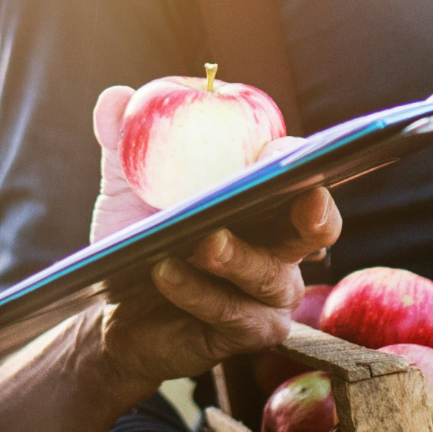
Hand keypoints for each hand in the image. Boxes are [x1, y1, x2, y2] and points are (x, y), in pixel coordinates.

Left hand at [77, 83, 339, 406]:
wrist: (115, 307)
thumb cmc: (141, 235)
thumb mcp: (128, 186)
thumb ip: (125, 141)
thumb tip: (116, 99)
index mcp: (265, 197)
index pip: (303, 172)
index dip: (306, 160)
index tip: (286, 150)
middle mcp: (282, 244)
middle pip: (317, 227)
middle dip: (315, 213)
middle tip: (302, 198)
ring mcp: (270, 293)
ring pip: (268, 274)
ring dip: (235, 256)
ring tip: (200, 239)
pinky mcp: (249, 332)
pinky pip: (231, 312)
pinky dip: (197, 291)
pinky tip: (164, 272)